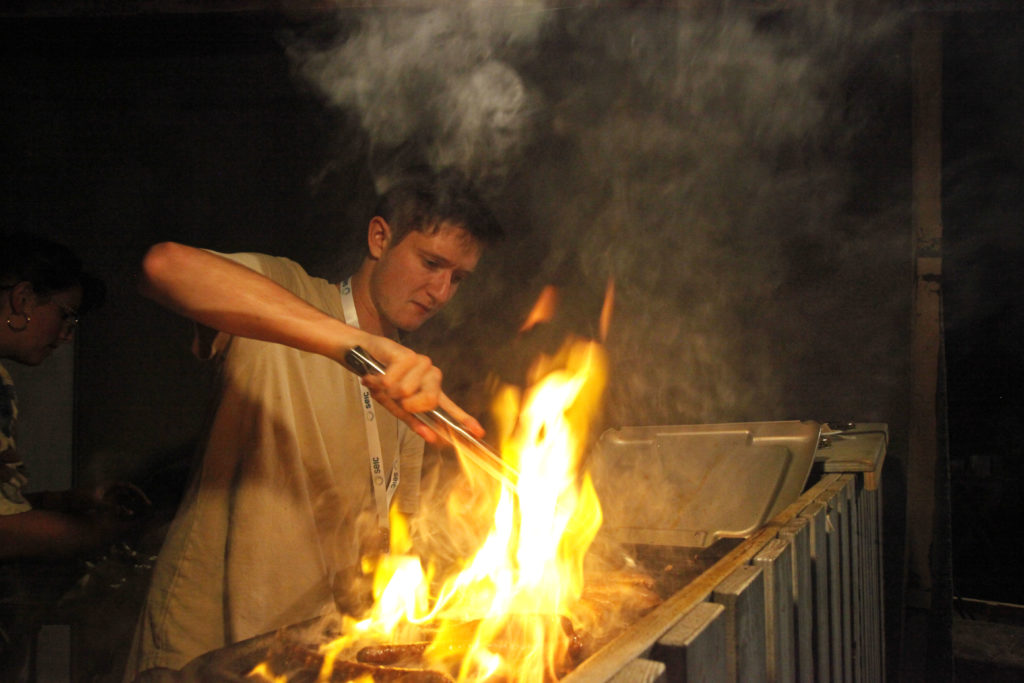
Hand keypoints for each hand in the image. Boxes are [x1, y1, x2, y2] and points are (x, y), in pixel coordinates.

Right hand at [356, 337, 483, 442]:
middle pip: (429, 401)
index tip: (478, 432)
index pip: (450, 408)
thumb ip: (413, 421)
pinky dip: (380, 381)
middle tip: (394, 396)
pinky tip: (378, 373)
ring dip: (388, 391)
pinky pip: (393, 381)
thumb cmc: (381, 380)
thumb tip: (430, 437)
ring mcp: (422, 364)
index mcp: (430, 392)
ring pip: (406, 392)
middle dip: (406, 404)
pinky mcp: (408, 355)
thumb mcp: (395, 406)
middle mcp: (432, 377)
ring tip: (383, 381)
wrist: (360, 354)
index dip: (465, 420)